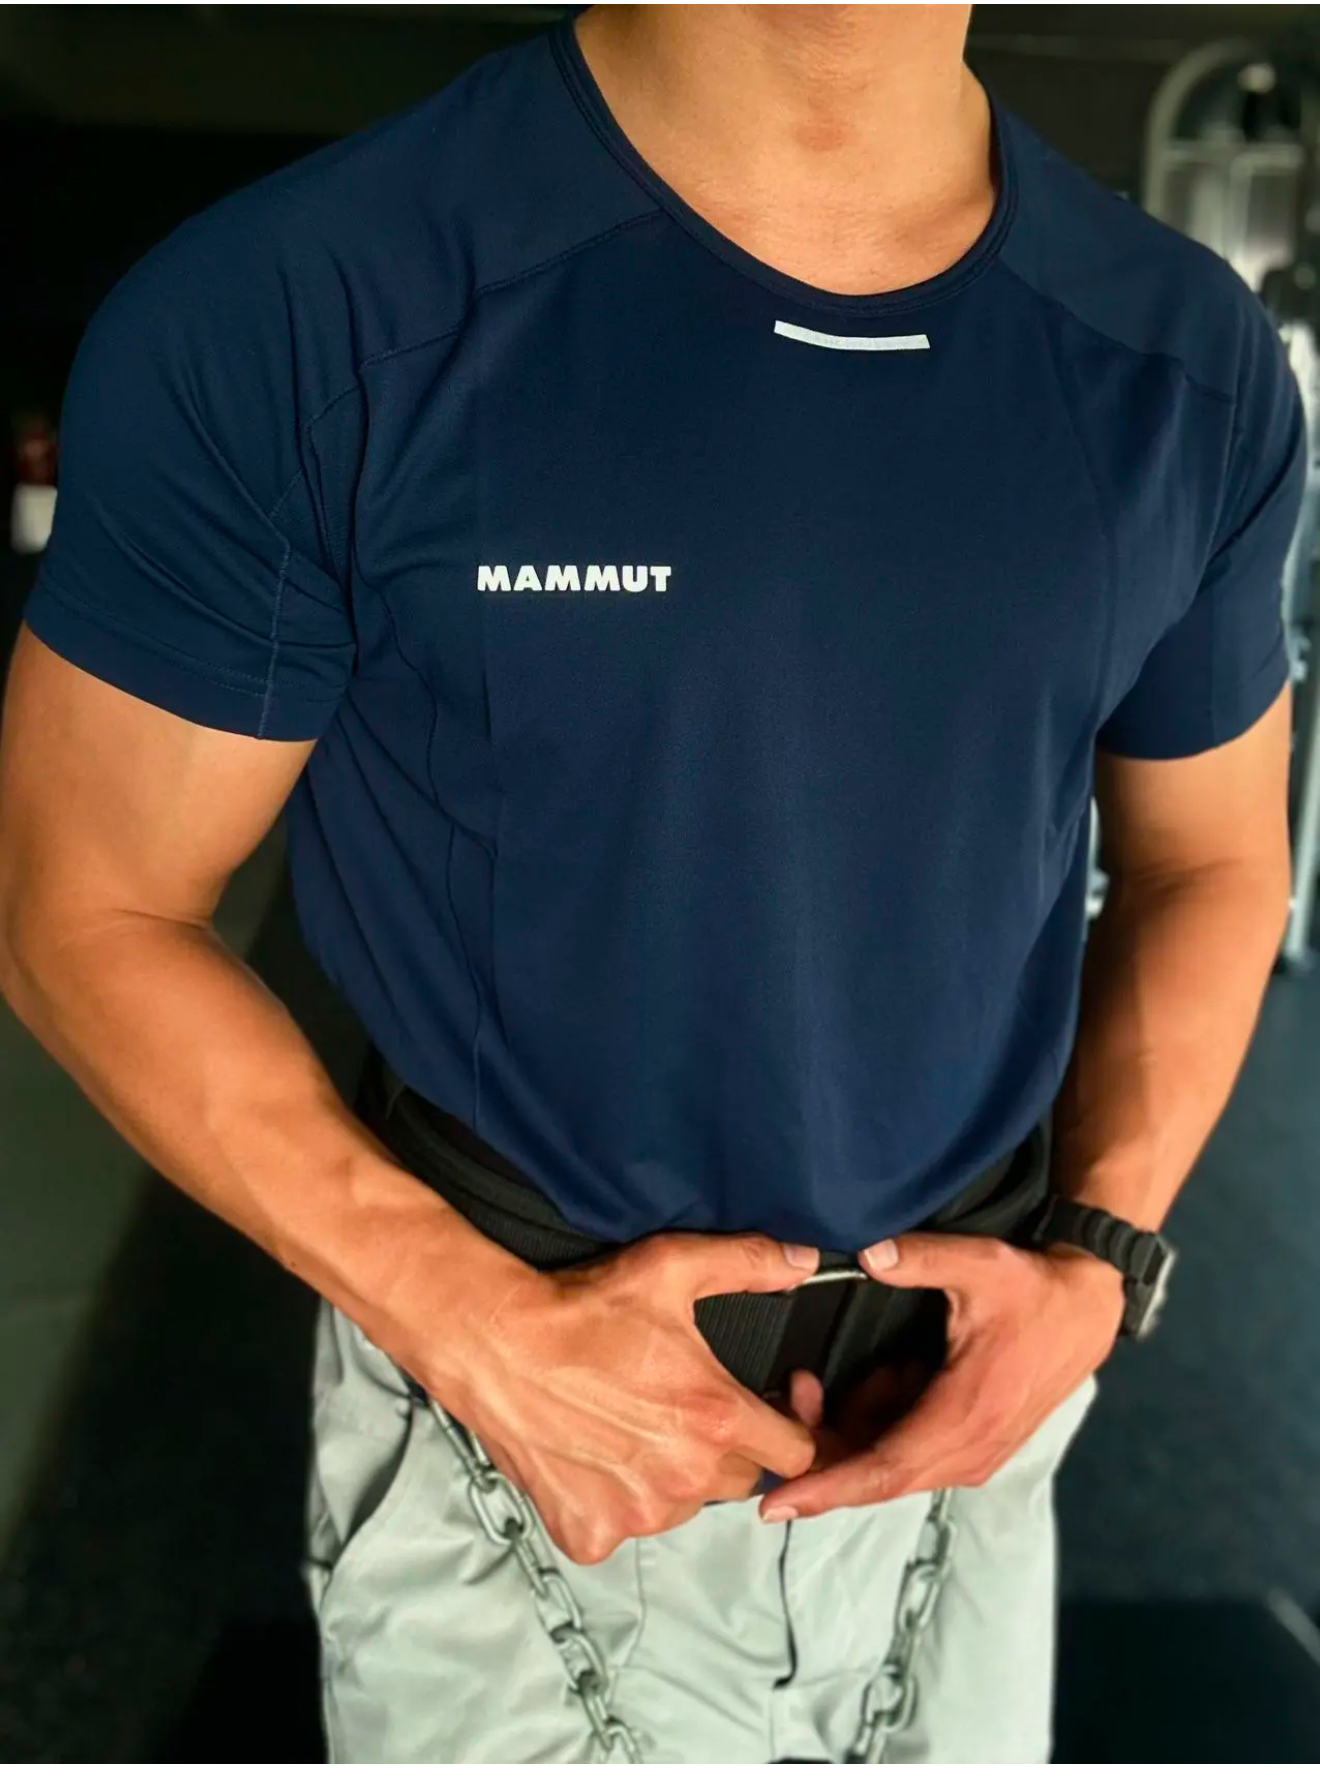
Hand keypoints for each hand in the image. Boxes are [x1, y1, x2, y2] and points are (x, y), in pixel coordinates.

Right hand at [419, 1231, 820, 1563]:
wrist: (496, 1346)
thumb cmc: (583, 1309)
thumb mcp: (671, 1267)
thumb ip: (748, 1263)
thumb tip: (805, 1262)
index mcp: (716, 1419)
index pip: (797, 1454)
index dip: (786, 1426)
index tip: (762, 1406)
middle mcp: (684, 1477)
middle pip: (742, 1479)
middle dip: (727, 1447)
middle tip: (686, 1408)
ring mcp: (636, 1514)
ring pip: (685, 1506)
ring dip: (673, 1477)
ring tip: (634, 1428)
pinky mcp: (590, 1534)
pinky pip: (624, 1528)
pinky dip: (615, 1502)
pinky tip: (595, 1457)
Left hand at [758, 1233, 1123, 1520]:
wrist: (1087, 1311)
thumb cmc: (1033, 1290)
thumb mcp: (980, 1264)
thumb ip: (920, 1258)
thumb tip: (866, 1255)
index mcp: (965, 1417)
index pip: (881, 1469)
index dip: (826, 1487)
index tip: (776, 1503)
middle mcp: (969, 1452)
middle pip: (875, 1474)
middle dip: (824, 1443)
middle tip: (797, 1390)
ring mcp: (972, 1455)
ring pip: (889, 1462)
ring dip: (856, 1422)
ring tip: (851, 1370)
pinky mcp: (973, 1447)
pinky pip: (908, 1449)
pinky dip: (883, 1417)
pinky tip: (893, 1371)